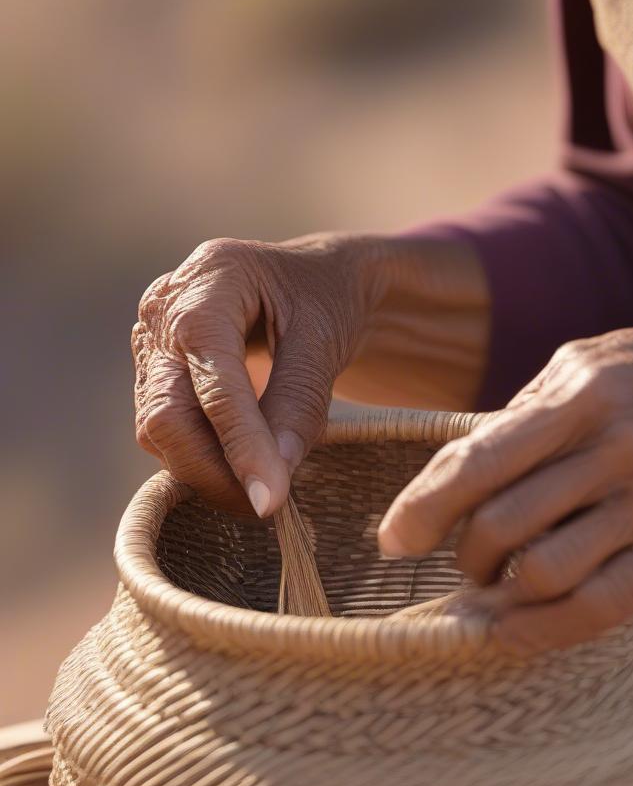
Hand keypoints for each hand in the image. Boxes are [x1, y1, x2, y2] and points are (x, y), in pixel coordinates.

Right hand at [133, 233, 385, 515]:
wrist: (316, 285)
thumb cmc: (327, 299)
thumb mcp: (326, 338)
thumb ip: (300, 400)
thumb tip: (274, 474)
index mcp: (212, 278)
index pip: (212, 374)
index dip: (239, 441)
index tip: (268, 498)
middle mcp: (166, 308)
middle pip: (167, 410)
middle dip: (213, 469)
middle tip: (267, 506)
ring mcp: (154, 343)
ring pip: (159, 429)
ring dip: (208, 471)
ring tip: (265, 490)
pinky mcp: (157, 375)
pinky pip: (167, 431)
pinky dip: (204, 460)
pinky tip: (245, 471)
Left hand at [378, 319, 632, 653]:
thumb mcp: (597, 360)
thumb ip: (530, 407)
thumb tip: (460, 464)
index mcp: (582, 393)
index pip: (477, 459)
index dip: (421, 507)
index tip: (393, 538)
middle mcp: (614, 448)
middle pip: (501, 525)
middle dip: (463, 556)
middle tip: (463, 562)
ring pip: (545, 572)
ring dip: (498, 595)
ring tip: (492, 591)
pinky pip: (601, 606)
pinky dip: (543, 632)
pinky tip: (515, 633)